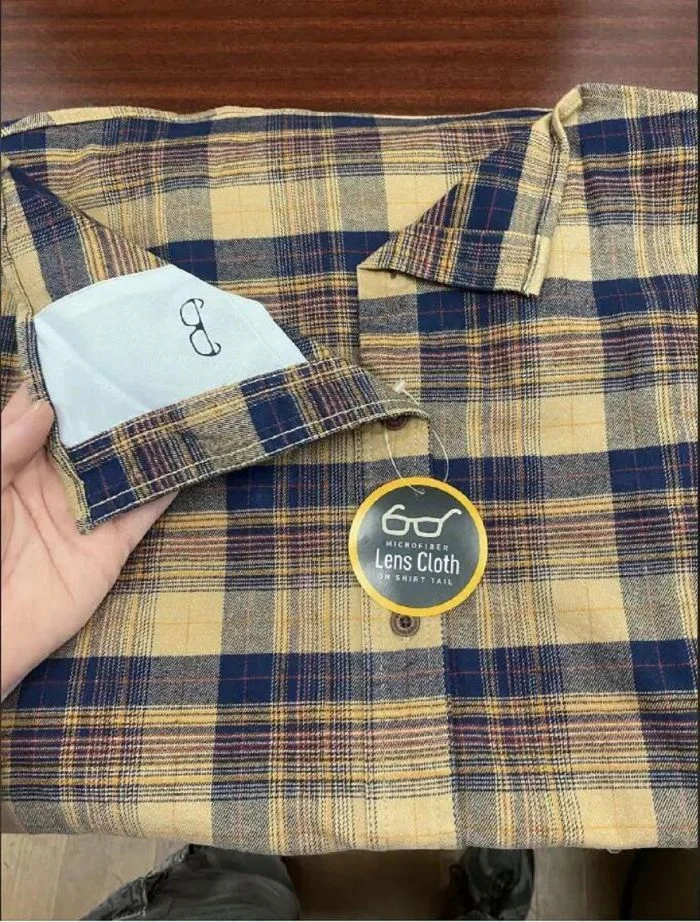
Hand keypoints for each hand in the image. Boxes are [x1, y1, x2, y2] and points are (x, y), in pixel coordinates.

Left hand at [1, 385, 174, 698]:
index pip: (43, 407)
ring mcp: (85, 511)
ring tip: (185, 394)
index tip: (98, 342)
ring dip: (151, 436)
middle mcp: (53, 479)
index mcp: (13, 459)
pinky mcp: (111, 546)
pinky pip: (145, 510)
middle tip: (155, 359)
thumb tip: (45, 406)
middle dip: (118, 399)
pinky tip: (195, 450)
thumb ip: (3, 446)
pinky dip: (170, 483)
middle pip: (92, 431)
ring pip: (124, 464)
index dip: (67, 378)